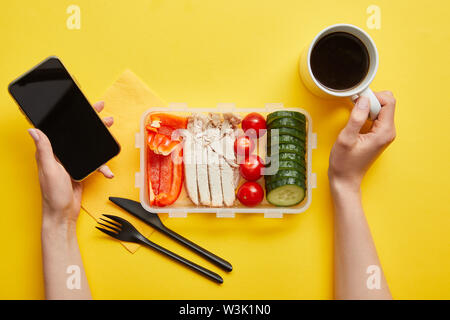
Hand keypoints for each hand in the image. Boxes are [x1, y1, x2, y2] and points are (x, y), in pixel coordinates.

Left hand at [28, 101, 113, 228]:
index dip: (73, 117)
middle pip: (78, 135)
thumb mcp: (49, 169)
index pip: (62, 129)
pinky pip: (94, 163)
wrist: (63, 213)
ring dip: (100, 142)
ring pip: (89, 147)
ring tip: (110, 134)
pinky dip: (102, 166)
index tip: (84, 108)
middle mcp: (61, 155)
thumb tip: (34, 130)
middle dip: (92, 125)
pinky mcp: (80, 170)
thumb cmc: (52, 194)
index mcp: (51, 152)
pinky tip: (106, 170)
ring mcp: (72, 162)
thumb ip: (44, 150)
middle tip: (104, 117)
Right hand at [328, 91, 395, 191]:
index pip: (389, 102)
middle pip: (387, 103)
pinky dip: (367, 113)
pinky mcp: (378, 135)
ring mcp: (384, 134)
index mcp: (384, 132)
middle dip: (370, 100)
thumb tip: (364, 99)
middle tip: (355, 107)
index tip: (358, 100)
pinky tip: (356, 119)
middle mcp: (388, 132)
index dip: (373, 97)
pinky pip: (377, 117)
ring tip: (354, 113)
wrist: (345, 179)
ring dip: (368, 107)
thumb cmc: (344, 163)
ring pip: (382, 109)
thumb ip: (356, 118)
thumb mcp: (346, 139)